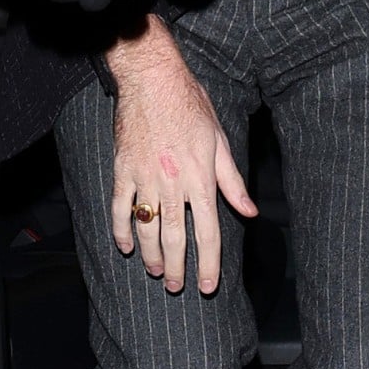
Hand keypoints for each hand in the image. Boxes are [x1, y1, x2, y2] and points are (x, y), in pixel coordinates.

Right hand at [107, 16, 256, 293]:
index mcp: (201, 176)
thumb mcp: (219, 141)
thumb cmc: (192, 106)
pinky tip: (126, 246)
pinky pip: (119, 210)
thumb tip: (249, 211)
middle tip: (176, 287)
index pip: (209, 231)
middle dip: (176, 267)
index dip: (209, 262)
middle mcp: (174, 183)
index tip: (208, 286)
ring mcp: (145, 178)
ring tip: (155, 270)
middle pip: (175, 237)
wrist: (154, 81)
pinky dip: (121, 231)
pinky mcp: (122, 171)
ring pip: (146, 229)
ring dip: (150, 255)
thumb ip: (232, 181)